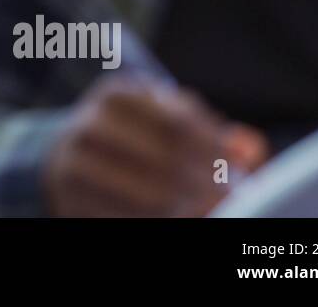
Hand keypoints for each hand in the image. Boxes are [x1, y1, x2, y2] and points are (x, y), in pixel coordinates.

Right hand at [43, 77, 268, 216]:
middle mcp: (87, 125)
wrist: (65, 157)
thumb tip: (252, 148)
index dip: (216, 149)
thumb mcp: (166, 121)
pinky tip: (185, 218)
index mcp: (115, 95)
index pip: (177, 122)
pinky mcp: (69, 200)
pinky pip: (125, 218)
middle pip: (163, 158)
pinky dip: (162, 221)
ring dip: (190, 207)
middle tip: (237, 198)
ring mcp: (72, 165)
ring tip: (216, 210)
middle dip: (208, 182)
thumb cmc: (133, 139)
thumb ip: (212, 132)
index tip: (242, 170)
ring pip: (146, 194)